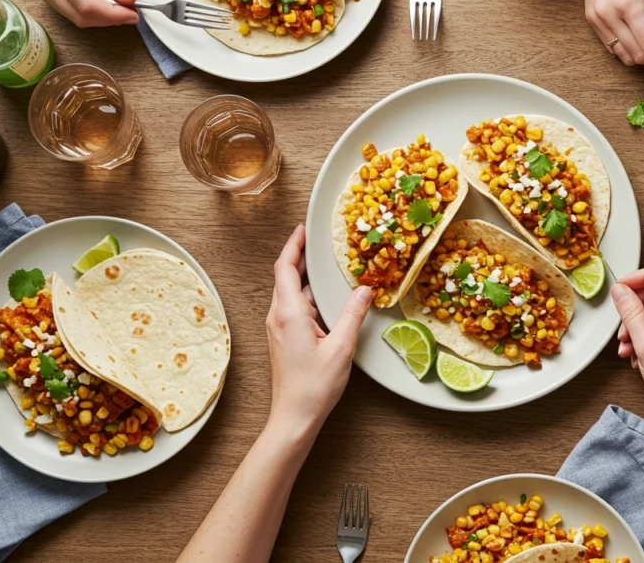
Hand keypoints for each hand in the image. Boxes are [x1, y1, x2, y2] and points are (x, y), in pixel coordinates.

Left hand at [265, 224, 371, 438]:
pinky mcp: (283, 339)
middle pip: (285, 276)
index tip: (303, 228)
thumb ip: (353, 314)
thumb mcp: (341, 347)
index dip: (293, 244)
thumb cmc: (314, 386)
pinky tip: (325, 297)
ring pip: (290, 293)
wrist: (294, 417)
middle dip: (300, 255)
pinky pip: (294, 308)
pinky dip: (308, 295)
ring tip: (326, 264)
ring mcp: (278, 328)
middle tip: (319, 240)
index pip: (285, 267)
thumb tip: (366, 289)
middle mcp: (278, 316)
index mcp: (288, 313)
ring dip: (306, 276)